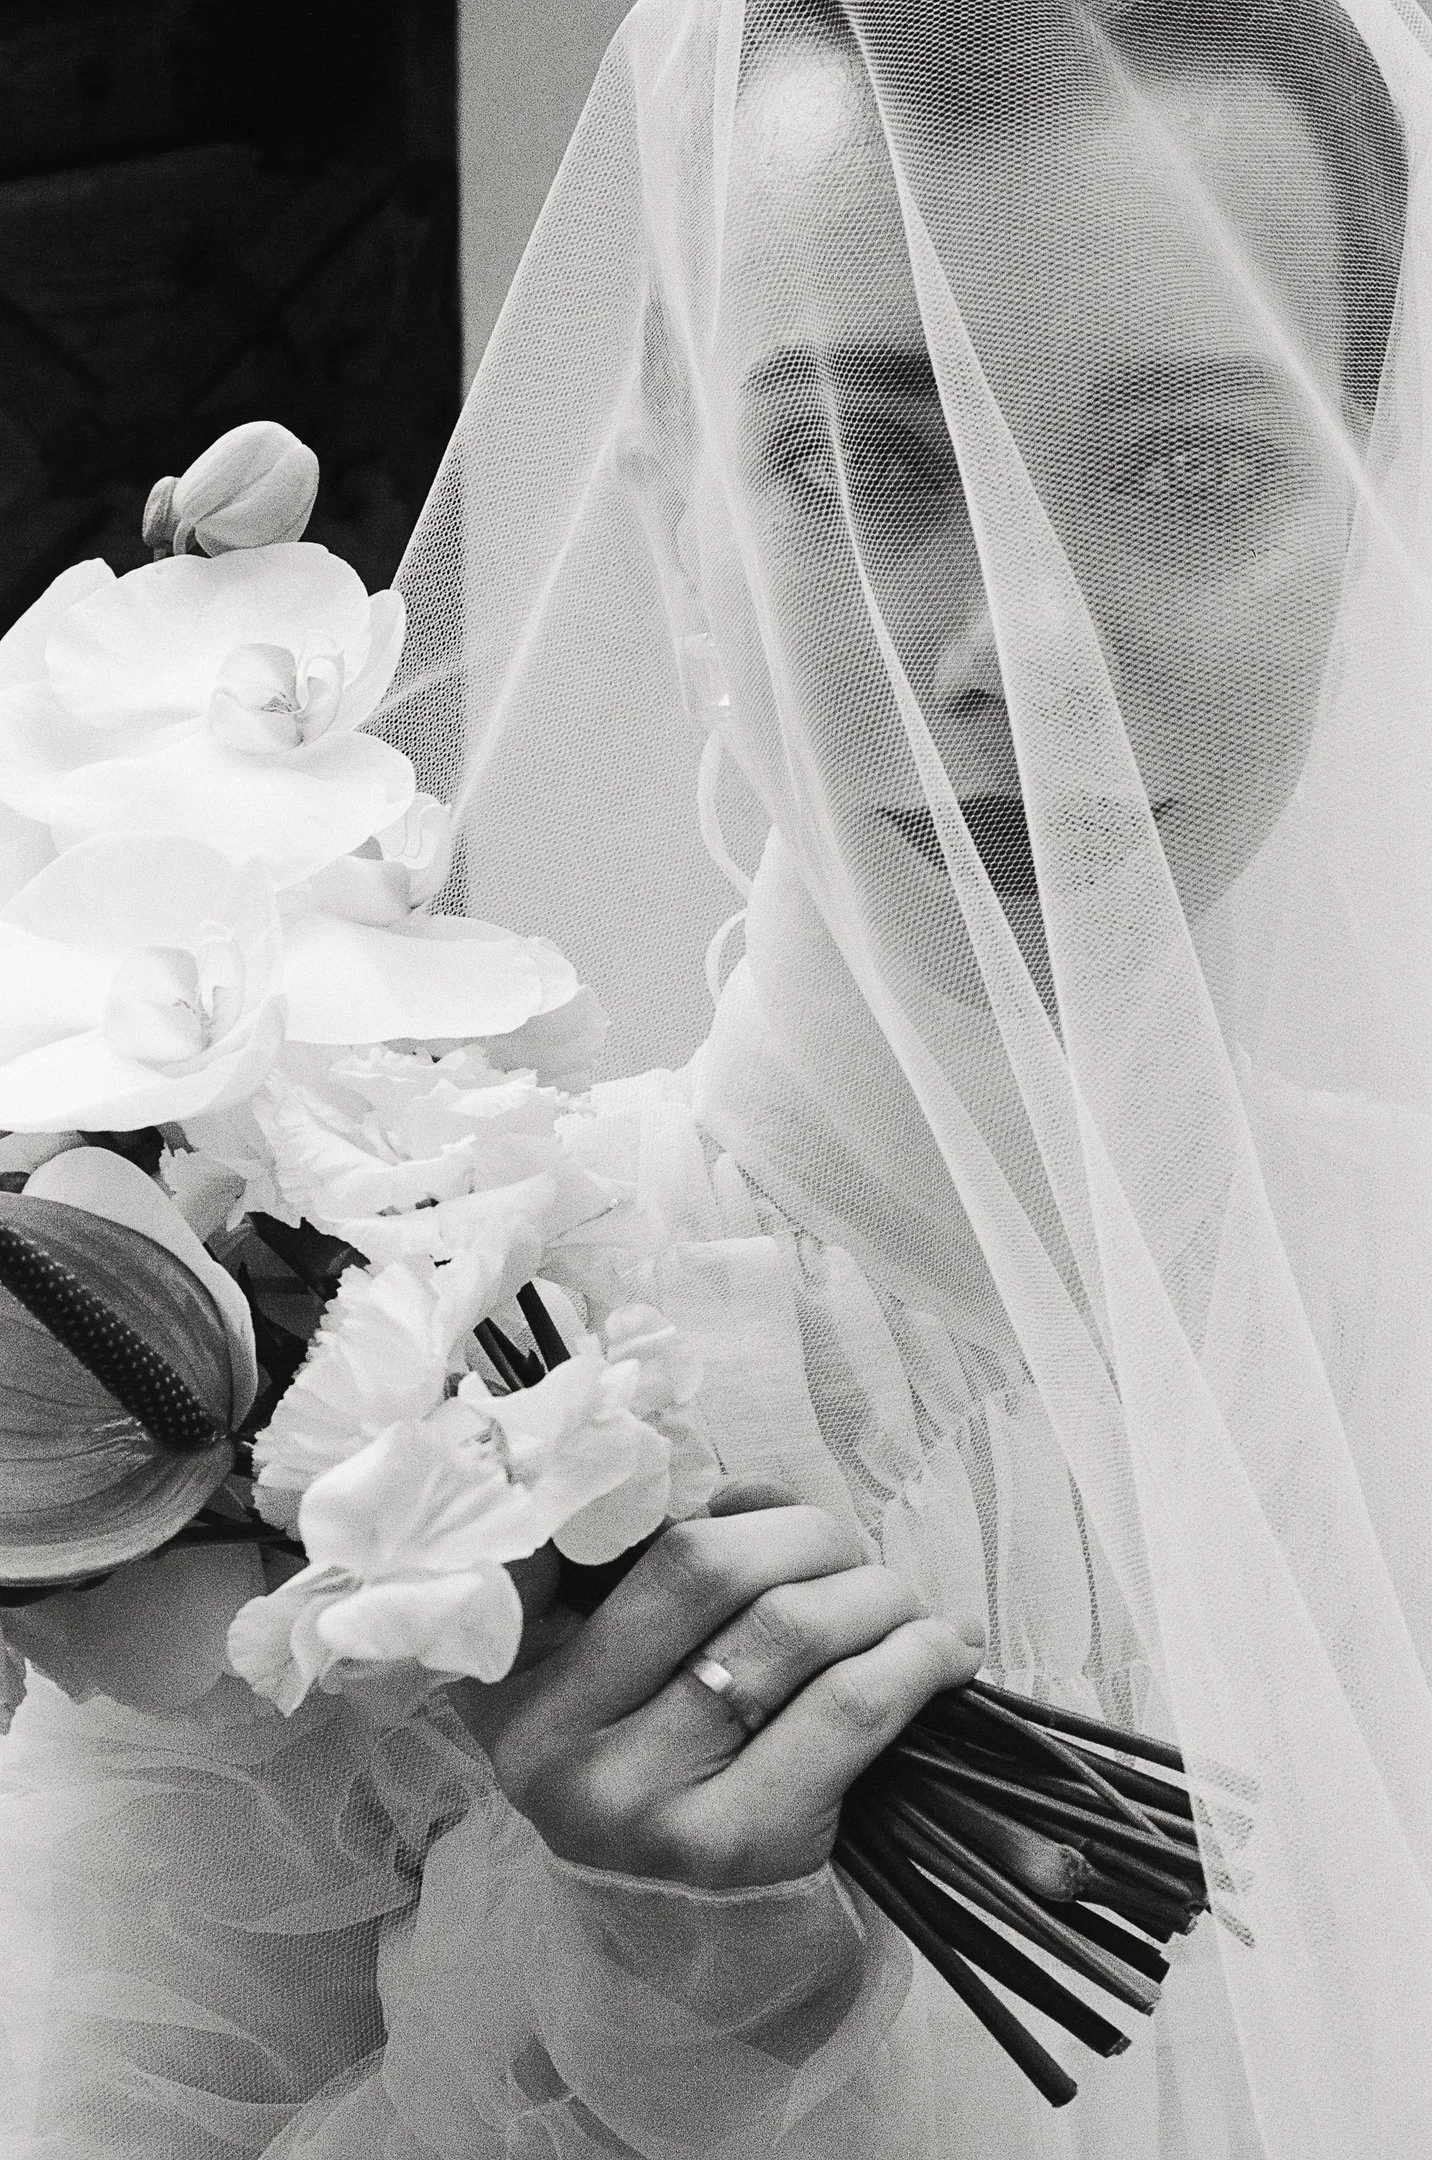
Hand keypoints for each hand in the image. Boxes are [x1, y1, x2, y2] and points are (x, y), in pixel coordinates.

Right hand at [454, 1481, 985, 1890]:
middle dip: (805, 1537)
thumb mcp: (623, 1681)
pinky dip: (914, 1659)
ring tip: (903, 1608)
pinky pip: (849, 1708)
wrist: (691, 1959)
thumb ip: (664, 1574)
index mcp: (508, 1675)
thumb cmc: (667, 1783)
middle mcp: (551, 1737)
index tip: (736, 1499)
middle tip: (847, 1559)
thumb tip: (753, 1496)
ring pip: (788, 1627)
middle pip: (702, 1563)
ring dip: (874, 1594)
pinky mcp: (731, 1847)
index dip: (645, 1489)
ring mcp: (637, 1798)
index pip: (559, 1538)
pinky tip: (943, 1652)